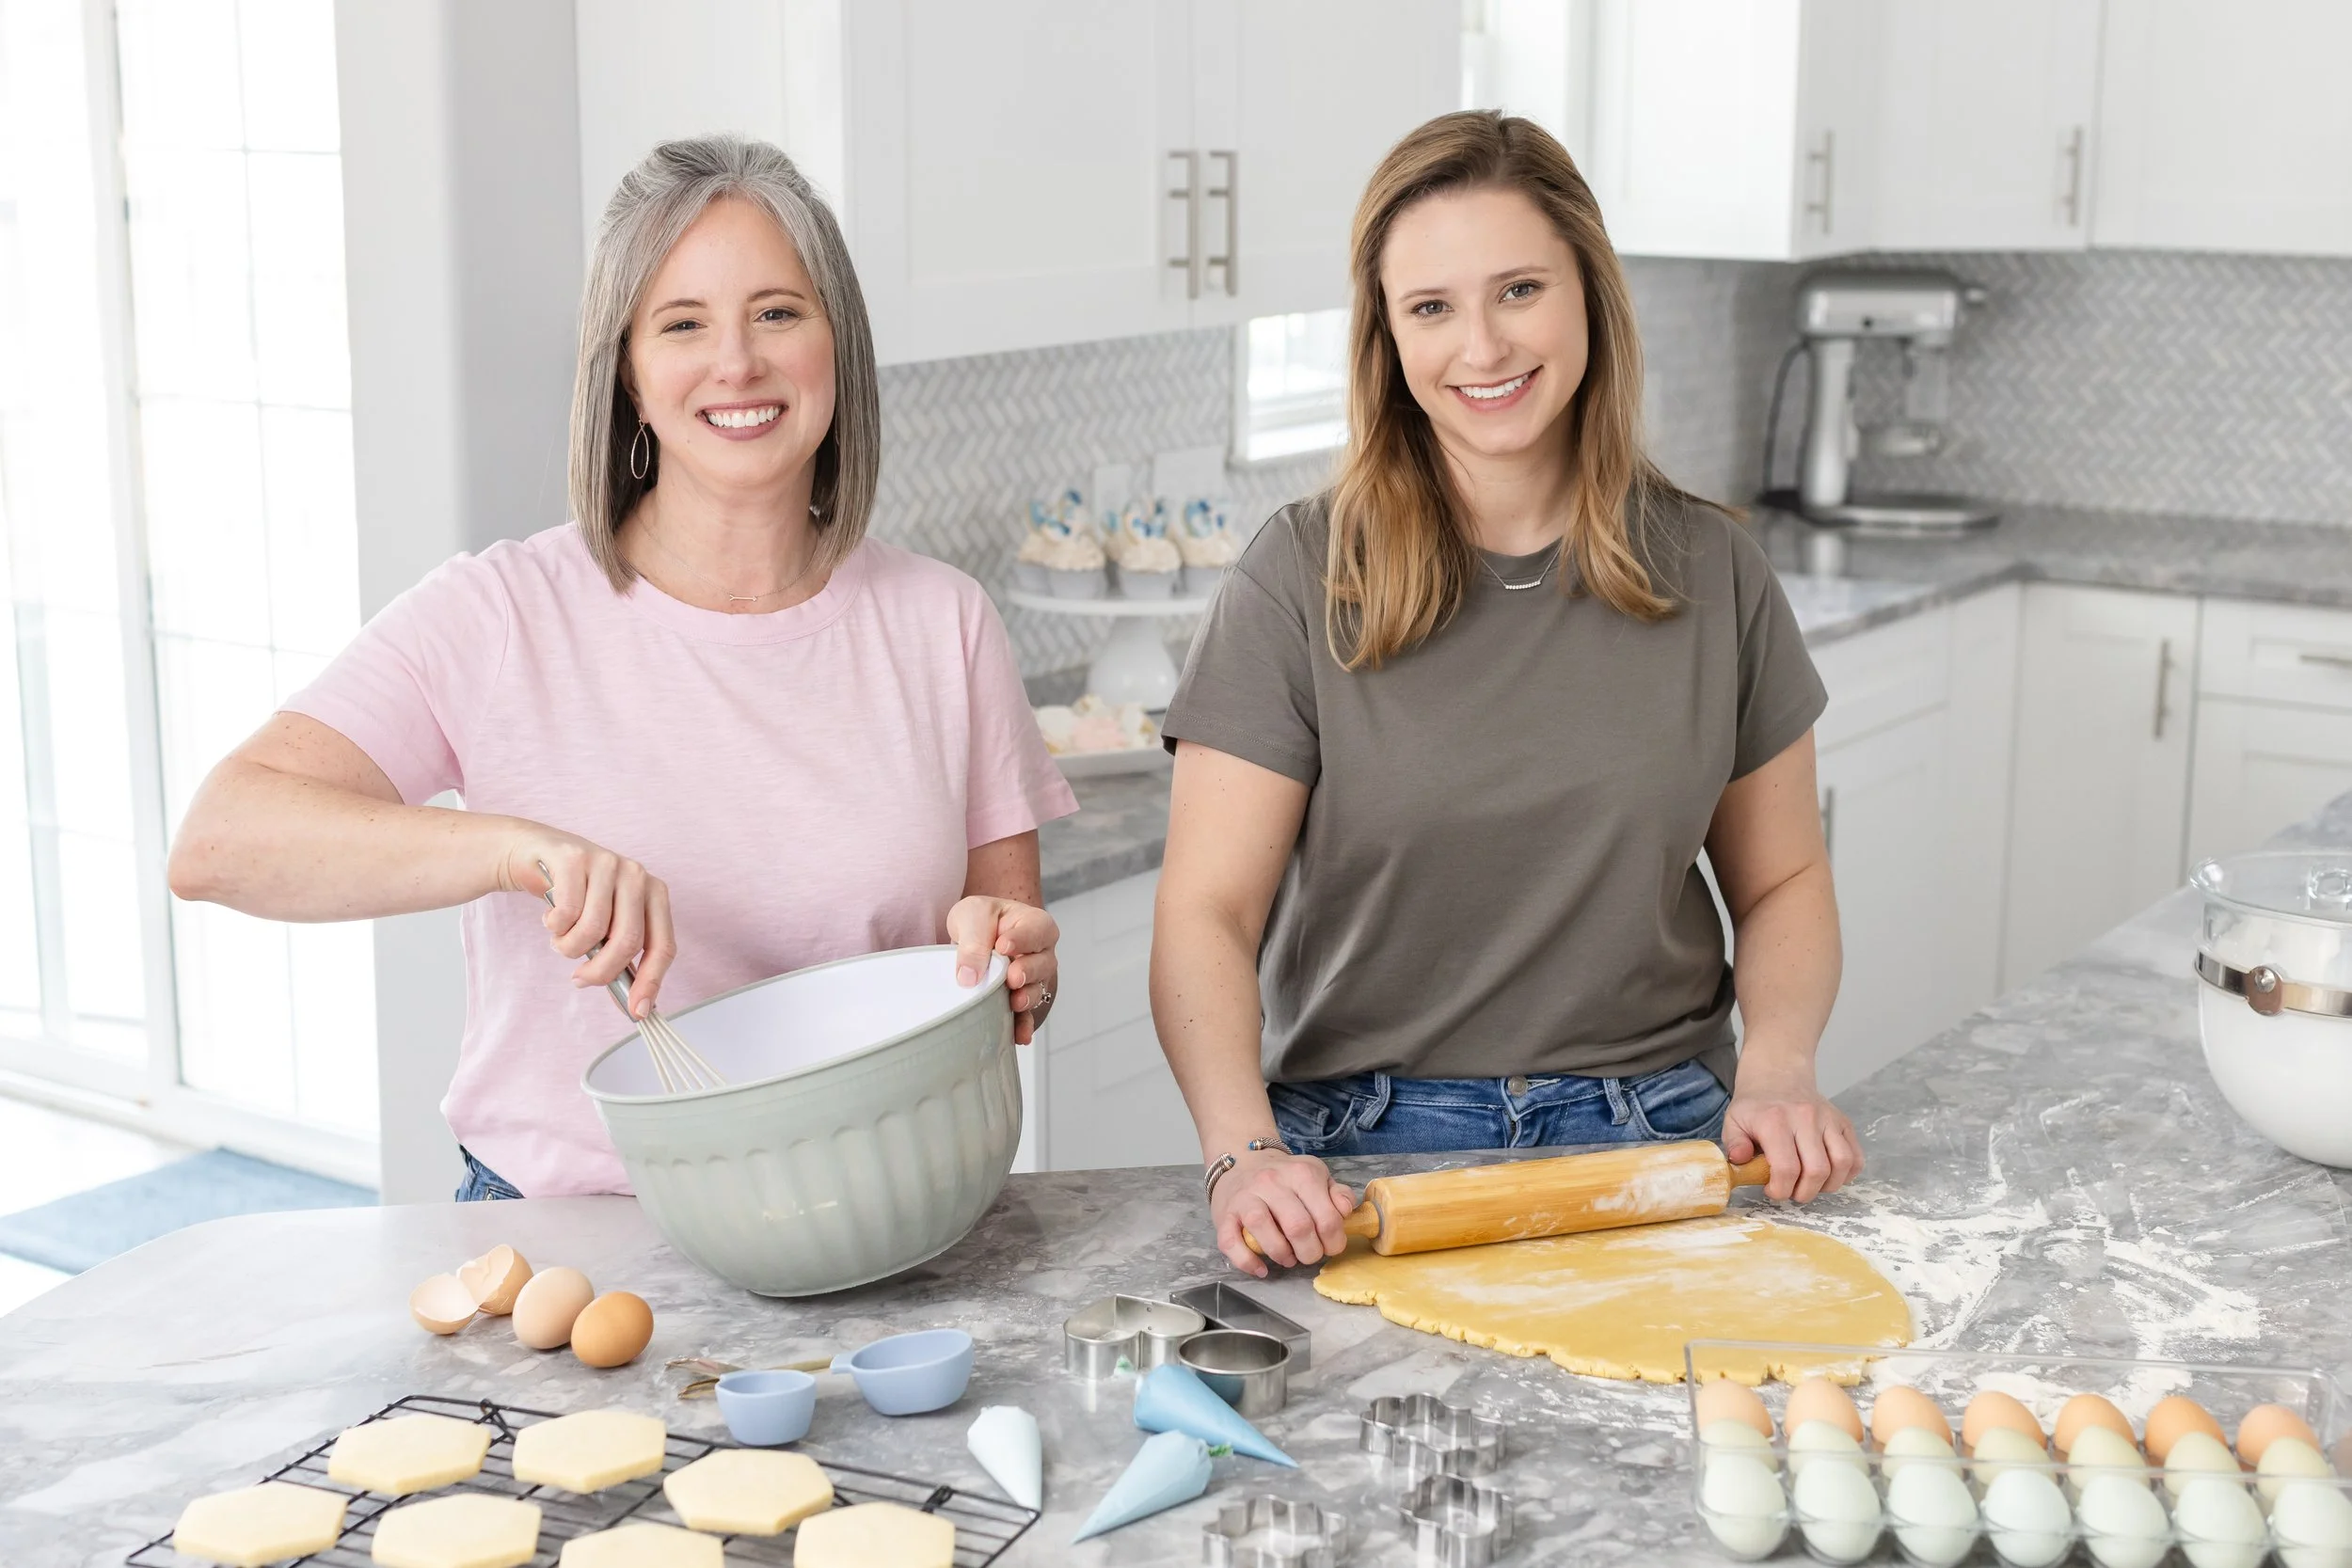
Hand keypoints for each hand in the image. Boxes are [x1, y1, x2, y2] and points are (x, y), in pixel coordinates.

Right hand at [498, 828, 675, 1018]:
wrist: (534, 854)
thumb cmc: (575, 896)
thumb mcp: (605, 923)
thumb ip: (620, 955)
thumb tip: (633, 1003)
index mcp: (654, 893)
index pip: (663, 945)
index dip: (651, 981)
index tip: (637, 1011)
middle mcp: (636, 874)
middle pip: (628, 942)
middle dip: (601, 972)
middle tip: (580, 979)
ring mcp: (607, 863)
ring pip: (593, 930)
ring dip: (569, 947)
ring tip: (561, 939)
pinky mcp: (574, 858)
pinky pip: (566, 913)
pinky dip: (554, 926)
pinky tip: (551, 917)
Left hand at [946, 896, 1057, 1044]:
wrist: (972, 933)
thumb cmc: (981, 918)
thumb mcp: (973, 915)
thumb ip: (974, 941)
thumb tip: (970, 976)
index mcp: (1034, 924)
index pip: (1036, 930)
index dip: (1022, 939)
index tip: (1002, 946)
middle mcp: (1040, 953)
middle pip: (1043, 964)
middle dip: (1028, 972)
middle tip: (1012, 978)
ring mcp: (1033, 978)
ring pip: (1036, 990)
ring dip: (1026, 998)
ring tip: (1014, 1003)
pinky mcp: (1020, 999)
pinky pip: (1025, 1015)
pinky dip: (1021, 1025)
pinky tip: (1017, 1035)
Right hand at [1209, 1148, 1355, 1278]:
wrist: (1243, 1163)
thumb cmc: (1285, 1177)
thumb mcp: (1316, 1175)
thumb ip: (1337, 1194)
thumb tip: (1345, 1212)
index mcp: (1301, 1173)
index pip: (1327, 1216)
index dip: (1334, 1241)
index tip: (1331, 1247)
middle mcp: (1271, 1182)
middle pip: (1298, 1227)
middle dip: (1311, 1252)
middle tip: (1310, 1255)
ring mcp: (1245, 1198)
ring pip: (1265, 1232)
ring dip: (1283, 1256)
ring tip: (1289, 1258)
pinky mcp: (1224, 1215)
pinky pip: (1231, 1243)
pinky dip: (1248, 1262)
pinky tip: (1261, 1269)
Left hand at [1722, 1052, 1862, 1202]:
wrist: (1778, 1077)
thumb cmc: (1755, 1106)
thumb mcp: (1733, 1121)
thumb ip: (1734, 1143)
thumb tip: (1740, 1160)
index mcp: (1775, 1120)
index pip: (1786, 1168)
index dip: (1781, 1189)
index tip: (1773, 1191)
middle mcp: (1805, 1117)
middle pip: (1817, 1170)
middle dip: (1804, 1192)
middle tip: (1792, 1192)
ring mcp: (1828, 1119)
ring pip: (1842, 1164)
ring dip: (1828, 1185)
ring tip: (1811, 1185)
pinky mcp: (1844, 1122)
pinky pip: (1856, 1156)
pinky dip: (1847, 1174)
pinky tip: (1829, 1175)